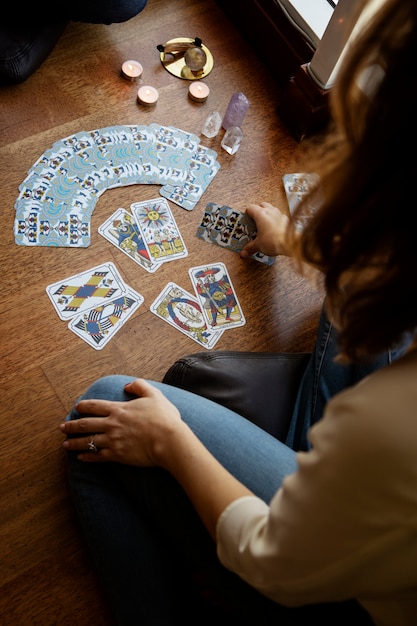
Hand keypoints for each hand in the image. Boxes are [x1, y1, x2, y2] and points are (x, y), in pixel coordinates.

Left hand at [60, 378, 183, 465]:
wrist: (169, 440)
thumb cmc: (164, 418)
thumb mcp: (154, 395)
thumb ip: (139, 386)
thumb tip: (127, 385)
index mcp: (119, 409)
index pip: (94, 406)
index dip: (83, 406)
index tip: (76, 408)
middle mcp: (111, 425)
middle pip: (84, 424)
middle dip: (70, 426)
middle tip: (61, 428)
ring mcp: (113, 441)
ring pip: (87, 442)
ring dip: (74, 443)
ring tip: (65, 445)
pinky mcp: (117, 455)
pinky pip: (97, 457)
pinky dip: (87, 457)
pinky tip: (81, 458)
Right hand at [240, 202, 290, 257]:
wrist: (291, 243)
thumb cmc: (274, 240)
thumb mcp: (258, 245)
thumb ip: (250, 248)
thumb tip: (244, 252)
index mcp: (261, 214)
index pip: (250, 208)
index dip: (246, 214)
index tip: (245, 221)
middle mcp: (270, 211)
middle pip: (261, 205)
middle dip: (257, 211)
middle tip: (254, 221)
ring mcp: (279, 214)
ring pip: (271, 209)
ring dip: (267, 214)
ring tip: (264, 224)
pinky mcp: (286, 219)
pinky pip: (279, 216)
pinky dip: (275, 220)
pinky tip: (274, 229)